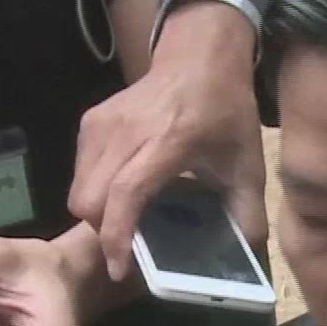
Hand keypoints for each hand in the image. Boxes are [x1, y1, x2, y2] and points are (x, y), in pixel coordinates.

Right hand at [70, 0, 265, 282]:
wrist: (199, 57)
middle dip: (103, 232)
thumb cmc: (225, 112)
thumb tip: (244, 261)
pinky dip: (94, 191)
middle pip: (90, 199)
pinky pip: (79, 172)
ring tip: (125, 221)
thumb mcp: (247, 164)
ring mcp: (102, 123)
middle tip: (128, 247)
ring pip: (78, 189)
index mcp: (168, 141)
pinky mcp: (90, 121)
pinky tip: (121, 191)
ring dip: (97, 214)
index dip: (117, 235)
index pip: (126, 193)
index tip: (120, 268)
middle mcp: (127, 131)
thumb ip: (248, 214)